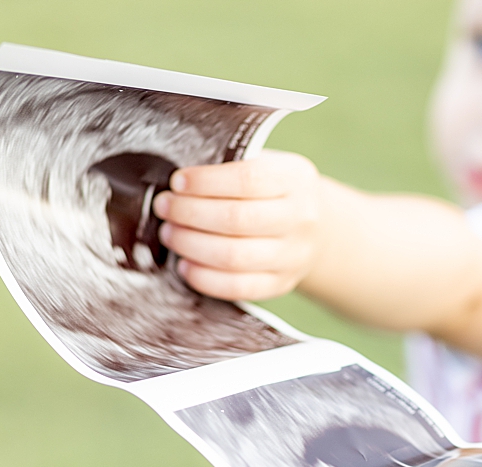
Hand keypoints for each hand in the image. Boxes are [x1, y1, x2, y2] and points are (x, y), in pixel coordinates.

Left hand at [154, 151, 323, 301]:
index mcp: (294, 180)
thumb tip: (176, 184)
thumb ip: (228, 168)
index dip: (205, 182)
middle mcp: (300, 219)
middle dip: (189, 213)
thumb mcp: (264, 165)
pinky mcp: (281, 283)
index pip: (247, 180)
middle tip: (164, 208)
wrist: (317, 228)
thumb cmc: (273, 191)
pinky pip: (238, 287)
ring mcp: (294, 256)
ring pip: (234, 256)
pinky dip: (204, 278)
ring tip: (169, 234)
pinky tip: (185, 265)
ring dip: (190, 245)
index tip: (176, 182)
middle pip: (237, 220)